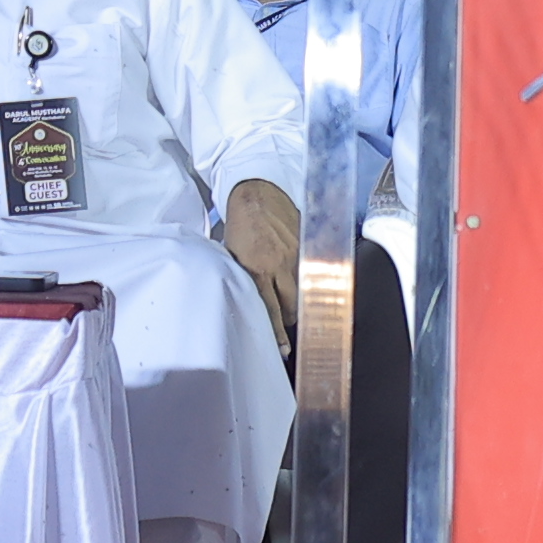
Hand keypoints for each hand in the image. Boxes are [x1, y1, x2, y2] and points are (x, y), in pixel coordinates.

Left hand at [217, 176, 301, 331]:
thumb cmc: (239, 225)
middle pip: (292, 306)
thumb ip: (243, 278)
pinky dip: (308, 281)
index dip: (277, 333)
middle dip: (290, 319)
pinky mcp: (306, 245)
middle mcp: (278, 265)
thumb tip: (247, 301)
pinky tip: (306, 285)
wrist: (256, 192)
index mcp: (256, 270)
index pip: (270, 310)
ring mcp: (295, 255)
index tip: (283, 349)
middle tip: (287, 327)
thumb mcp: (232, 255)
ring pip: (304, 291)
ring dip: (300, 302)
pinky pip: (310, 272)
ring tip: (296, 309)